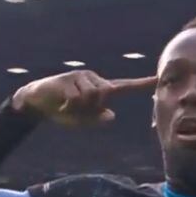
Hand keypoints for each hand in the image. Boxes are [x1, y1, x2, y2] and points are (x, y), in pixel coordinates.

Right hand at [12, 70, 156, 126]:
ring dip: (78, 106)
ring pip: (91, 95)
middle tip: (75, 110)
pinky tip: (60, 104)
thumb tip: (112, 115)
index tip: (158, 80)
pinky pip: (76, 97)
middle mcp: (93, 79)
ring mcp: (80, 76)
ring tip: (66, 106)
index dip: (141, 85)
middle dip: (91, 106)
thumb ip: (96, 119)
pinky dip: (68, 106)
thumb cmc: (61, 110)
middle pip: (105, 93)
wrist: (37, 102)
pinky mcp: (68, 78)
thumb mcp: (80, 120)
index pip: (124, 86)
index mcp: (99, 89)